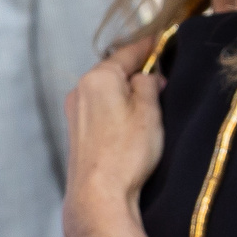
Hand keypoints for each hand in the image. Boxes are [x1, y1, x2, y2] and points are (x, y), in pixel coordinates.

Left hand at [64, 34, 167, 236]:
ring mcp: (75, 112)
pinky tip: (130, 121)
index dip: (147, 46)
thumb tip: (147, 77)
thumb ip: (149, 85)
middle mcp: (80, 90)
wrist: (98, 196)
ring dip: (126, 92)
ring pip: (106, 92)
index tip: (160, 40)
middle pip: (113, 71)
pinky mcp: (76, 132)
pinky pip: (99, 110)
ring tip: (150, 101)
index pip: (126, 53)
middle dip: (136, 72)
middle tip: (161, 75)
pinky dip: (115, 108)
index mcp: (98, 78)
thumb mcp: (149, 112)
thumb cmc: (126, 153)